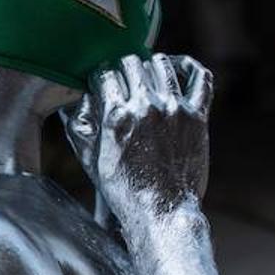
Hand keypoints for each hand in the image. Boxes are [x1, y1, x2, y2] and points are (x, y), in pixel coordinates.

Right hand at [62, 54, 213, 225]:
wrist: (162, 211)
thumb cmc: (123, 190)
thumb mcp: (91, 160)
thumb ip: (80, 127)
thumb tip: (75, 102)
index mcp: (117, 116)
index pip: (105, 73)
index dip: (101, 76)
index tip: (103, 83)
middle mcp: (146, 107)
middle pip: (131, 63)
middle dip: (123, 68)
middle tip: (123, 81)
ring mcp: (175, 109)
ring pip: (161, 64)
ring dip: (150, 65)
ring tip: (146, 76)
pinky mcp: (197, 116)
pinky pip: (199, 77)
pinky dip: (189, 67)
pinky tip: (178, 68)